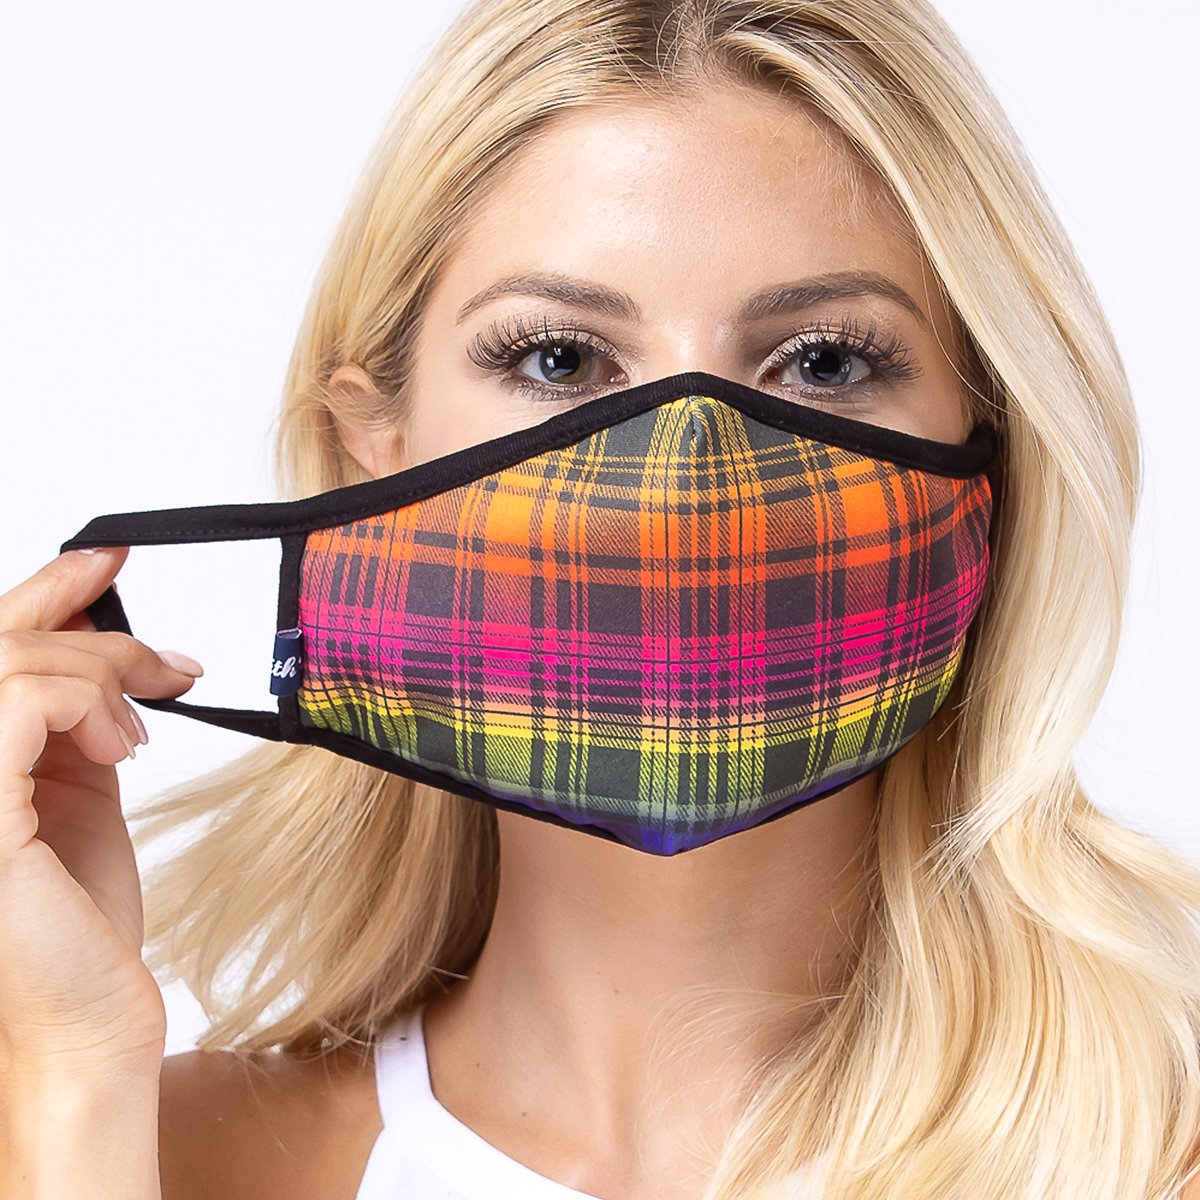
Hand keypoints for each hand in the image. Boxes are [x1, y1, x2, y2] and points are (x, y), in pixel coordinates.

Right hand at [0, 546, 202, 1079]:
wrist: (87, 1024)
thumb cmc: (82, 926)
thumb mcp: (80, 796)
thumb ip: (76, 724)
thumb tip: (107, 653)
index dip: (42, 589)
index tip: (108, 557)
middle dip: (90, 623)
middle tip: (166, 651)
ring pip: (8, 661)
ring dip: (100, 669)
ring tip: (148, 717)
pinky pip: (21, 699)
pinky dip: (88, 700)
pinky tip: (124, 746)